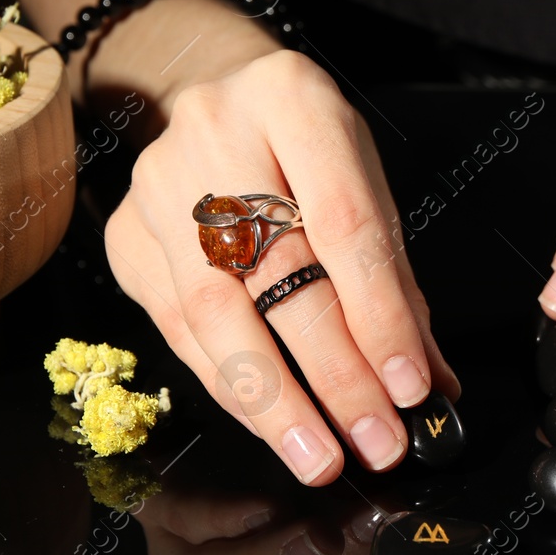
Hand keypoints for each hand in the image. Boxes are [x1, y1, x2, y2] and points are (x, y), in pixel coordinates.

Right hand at [105, 49, 458, 483]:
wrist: (213, 99)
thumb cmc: (302, 150)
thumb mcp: (362, 184)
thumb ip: (394, 279)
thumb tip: (429, 382)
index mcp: (292, 99)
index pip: (343, 223)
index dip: (379, 315)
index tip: (410, 388)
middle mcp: (214, 132)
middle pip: (277, 273)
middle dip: (333, 372)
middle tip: (375, 439)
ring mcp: (157, 185)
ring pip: (213, 312)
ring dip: (273, 401)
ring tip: (319, 455)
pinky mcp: (126, 235)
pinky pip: (178, 330)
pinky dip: (230, 388)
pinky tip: (270, 424)